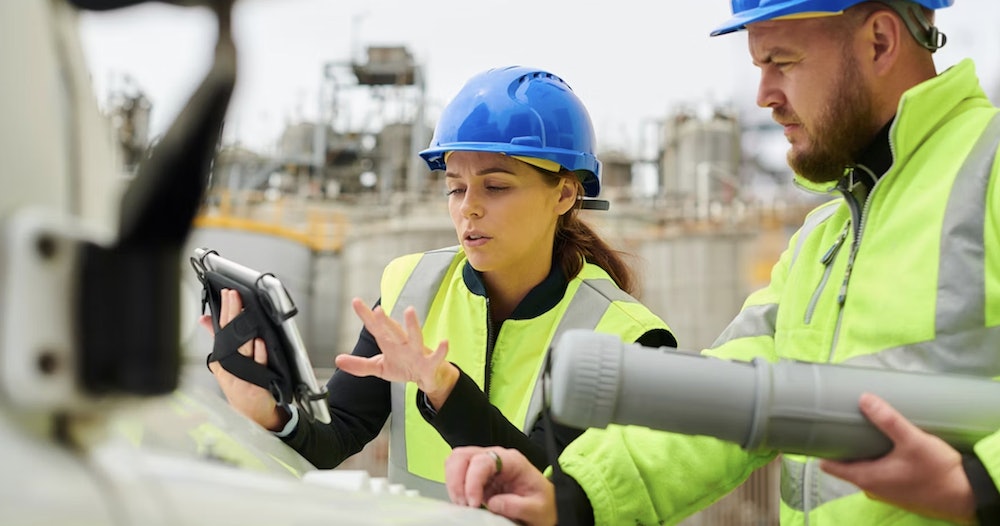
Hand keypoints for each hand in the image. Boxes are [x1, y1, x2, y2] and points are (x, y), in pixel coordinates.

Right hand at [200, 288, 285, 430]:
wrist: (252, 413)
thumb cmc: (239, 386)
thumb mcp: (224, 363)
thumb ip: (217, 340)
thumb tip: (206, 320)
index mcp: (223, 358)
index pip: (223, 329)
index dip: (225, 310)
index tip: (228, 294)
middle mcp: (231, 366)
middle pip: (231, 335)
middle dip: (233, 313)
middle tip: (234, 296)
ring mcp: (243, 374)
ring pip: (244, 347)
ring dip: (245, 329)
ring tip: (245, 311)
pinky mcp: (257, 383)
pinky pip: (259, 365)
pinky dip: (260, 353)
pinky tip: (260, 341)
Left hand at [335, 298, 457, 406]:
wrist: (426, 378)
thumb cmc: (403, 367)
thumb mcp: (379, 367)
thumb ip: (359, 365)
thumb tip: (337, 359)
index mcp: (389, 342)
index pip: (375, 327)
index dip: (365, 315)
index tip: (356, 301)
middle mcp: (402, 343)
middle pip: (392, 330)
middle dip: (385, 321)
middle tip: (377, 309)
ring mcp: (416, 351)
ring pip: (414, 336)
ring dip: (412, 325)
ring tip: (409, 311)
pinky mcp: (429, 363)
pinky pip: (435, 356)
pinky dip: (441, 350)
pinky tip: (444, 342)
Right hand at [445, 446, 556, 525]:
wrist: (546, 505)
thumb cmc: (544, 503)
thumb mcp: (537, 509)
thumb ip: (518, 506)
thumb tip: (494, 503)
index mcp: (512, 461)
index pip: (483, 461)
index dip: (473, 481)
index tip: (473, 502)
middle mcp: (496, 458)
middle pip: (464, 455)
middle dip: (457, 479)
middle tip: (463, 503)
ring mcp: (485, 465)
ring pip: (456, 460)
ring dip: (453, 481)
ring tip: (461, 502)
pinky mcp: (478, 476)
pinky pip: (457, 472)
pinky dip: (454, 485)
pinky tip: (462, 499)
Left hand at [819, 393, 974, 523]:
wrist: (966, 495)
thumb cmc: (938, 472)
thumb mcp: (913, 440)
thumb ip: (888, 420)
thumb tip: (864, 398)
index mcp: (866, 478)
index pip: (829, 466)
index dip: (820, 448)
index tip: (817, 430)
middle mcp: (871, 487)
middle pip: (845, 464)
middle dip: (842, 445)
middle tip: (841, 421)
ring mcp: (885, 490)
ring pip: (863, 468)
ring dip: (861, 451)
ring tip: (862, 429)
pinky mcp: (899, 489)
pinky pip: (879, 472)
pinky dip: (877, 458)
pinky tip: (885, 444)